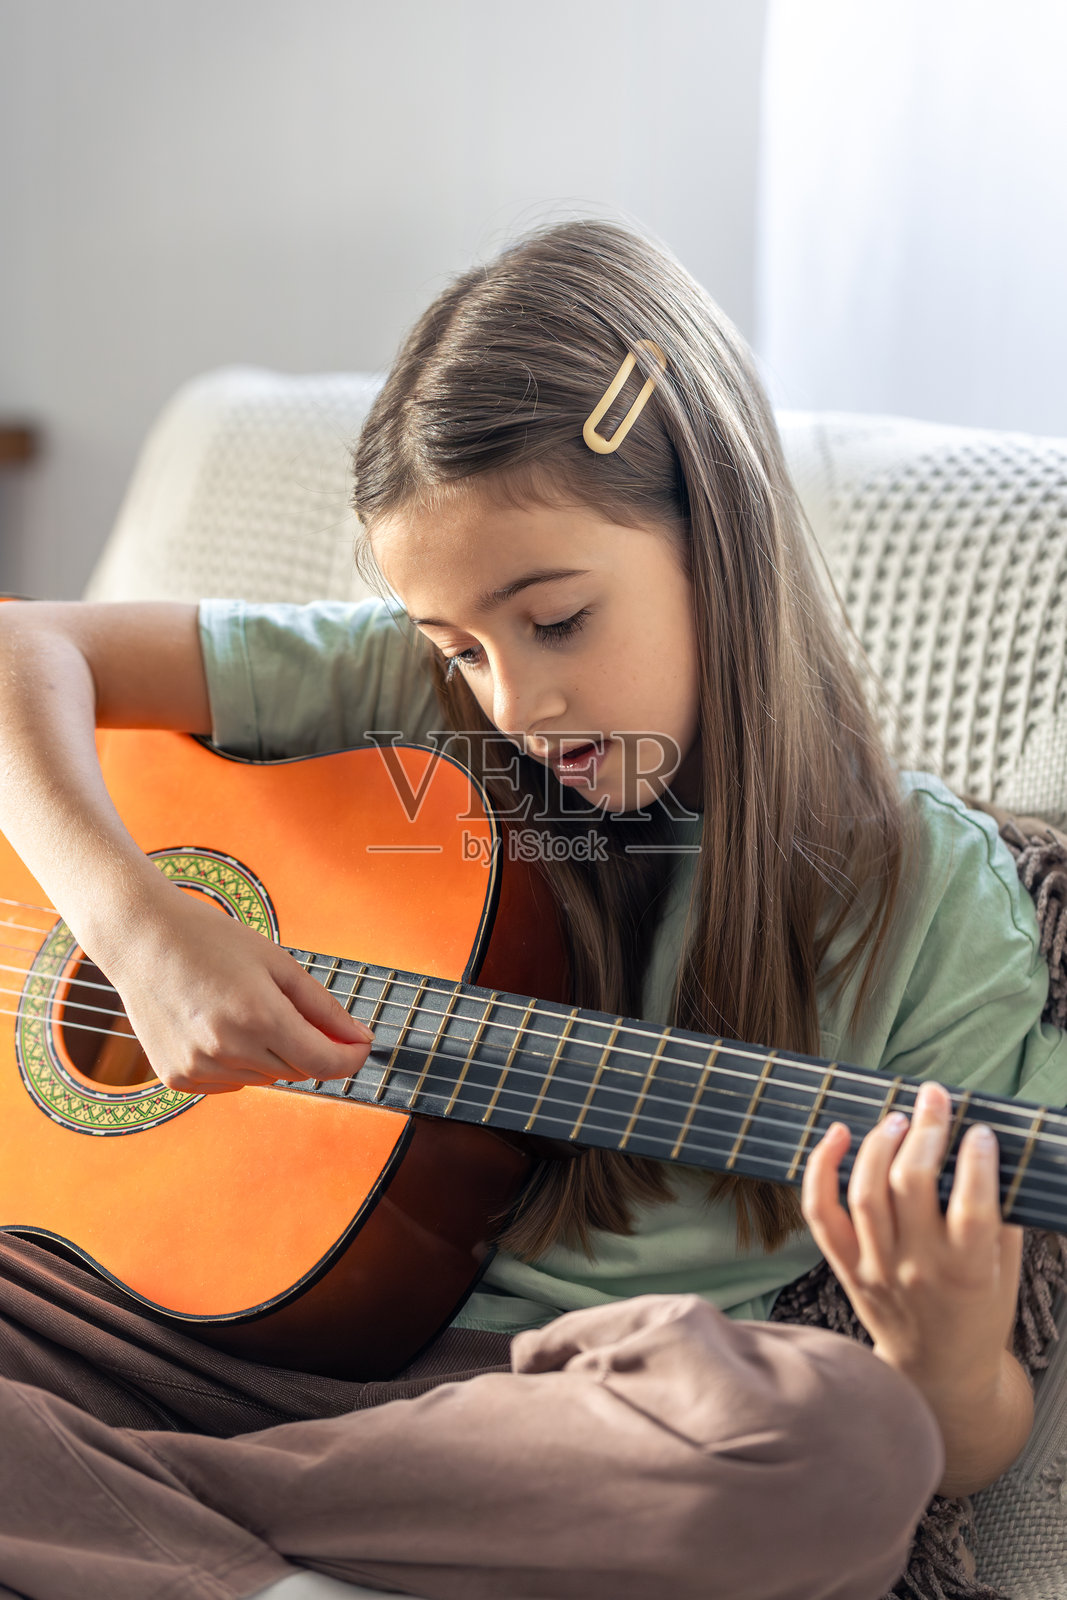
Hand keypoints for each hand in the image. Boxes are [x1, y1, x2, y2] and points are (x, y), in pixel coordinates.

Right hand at [99, 884, 374, 1094]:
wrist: (140, 938)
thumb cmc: (211, 940)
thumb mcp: (277, 962)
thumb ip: (323, 1007)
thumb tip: (360, 1039)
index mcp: (258, 1016)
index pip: (323, 1063)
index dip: (351, 1058)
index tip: (362, 1046)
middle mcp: (228, 1049)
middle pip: (297, 1071)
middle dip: (309, 1047)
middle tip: (291, 1008)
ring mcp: (198, 1068)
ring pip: (264, 1078)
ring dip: (272, 1054)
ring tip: (243, 1008)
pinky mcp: (177, 1078)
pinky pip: (232, 1082)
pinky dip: (239, 1062)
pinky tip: (218, 1025)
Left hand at [801, 1080, 1022, 1400]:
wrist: (939, 1374)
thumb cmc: (980, 1314)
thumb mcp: (1006, 1271)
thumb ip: (999, 1217)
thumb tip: (989, 1152)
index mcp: (968, 1272)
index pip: (972, 1204)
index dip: (976, 1159)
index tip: (980, 1131)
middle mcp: (918, 1267)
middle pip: (911, 1183)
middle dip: (926, 1129)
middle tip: (935, 1098)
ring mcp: (876, 1267)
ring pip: (865, 1190)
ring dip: (880, 1142)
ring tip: (900, 1118)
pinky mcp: (847, 1267)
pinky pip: (821, 1212)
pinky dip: (822, 1168)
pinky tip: (839, 1134)